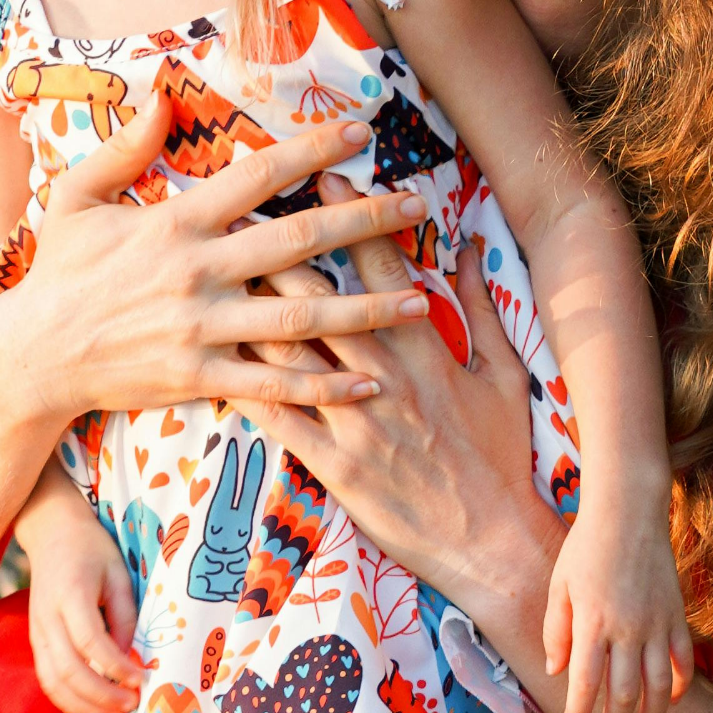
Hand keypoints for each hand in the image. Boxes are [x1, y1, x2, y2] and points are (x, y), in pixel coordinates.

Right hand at [1, 101, 438, 422]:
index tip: (359, 131)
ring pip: (302, 316)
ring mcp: (202, 327)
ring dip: (368, 309)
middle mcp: (197, 270)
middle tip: (418, 206)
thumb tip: (160, 98)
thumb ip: (122, 148)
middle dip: (366, 221)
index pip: (258, 175)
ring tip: (421, 302)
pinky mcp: (200, 376)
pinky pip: (275, 382)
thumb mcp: (76, 198)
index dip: (311, 150)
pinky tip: (371, 382)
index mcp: (176, 222)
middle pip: (300, 239)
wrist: (29, 357)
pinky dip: (326, 385)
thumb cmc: (57, 274)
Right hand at [21, 493, 147, 712]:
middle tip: (132, 707)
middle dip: (102, 696)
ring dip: (84, 706)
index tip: (141, 679)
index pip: (90, 642)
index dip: (115, 666)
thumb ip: (124, 615)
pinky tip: (94, 707)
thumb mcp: (119, 573)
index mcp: (70, 595)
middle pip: (69, 670)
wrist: (51, 532)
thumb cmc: (92, 550)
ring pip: (53, 683)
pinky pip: (48, 679)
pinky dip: (69, 700)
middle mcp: (47, 618)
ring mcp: (37, 632)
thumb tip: (130, 657)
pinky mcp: (36, 642)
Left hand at [227, 196, 559, 619]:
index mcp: (426, 347)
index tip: (319, 172)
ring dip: (247, 306)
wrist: (496, 540)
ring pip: (289, 348)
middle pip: (318, 295)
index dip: (348, 214)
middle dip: (277, 247)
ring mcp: (355, 420)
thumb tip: (468, 247)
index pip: (380, 266)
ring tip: (212, 271)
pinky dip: (242, 385)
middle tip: (240, 208)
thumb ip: (481, 307)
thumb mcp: (506, 374)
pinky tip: (206, 359)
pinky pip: (279, 418)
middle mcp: (384, 375)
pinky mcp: (335, 466)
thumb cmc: (504, 456)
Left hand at [547, 497, 694, 712]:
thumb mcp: (559, 586)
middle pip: (625, 694)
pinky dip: (680, 686)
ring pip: (659, 687)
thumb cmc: (586, 545)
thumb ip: (556, 631)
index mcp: (593, 622)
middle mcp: (627, 629)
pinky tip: (669, 701)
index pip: (585, 684)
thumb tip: (556, 670)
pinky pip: (684, 660)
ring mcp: (657, 623)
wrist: (628, 510)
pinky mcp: (677, 615)